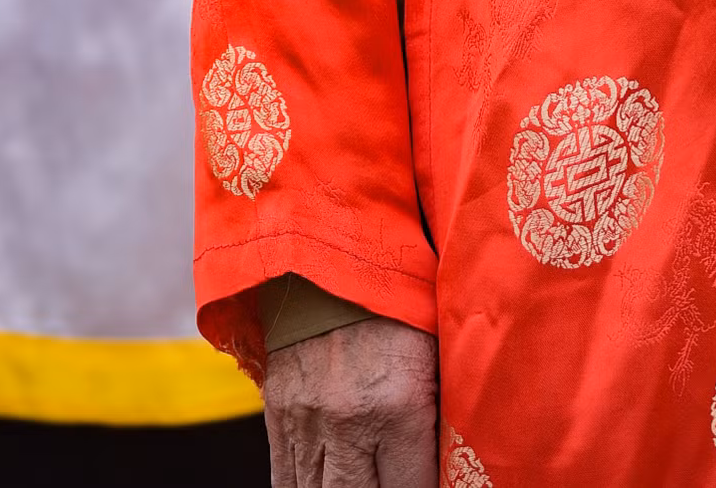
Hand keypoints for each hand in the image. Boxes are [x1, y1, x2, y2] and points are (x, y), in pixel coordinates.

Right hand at [265, 316, 437, 486]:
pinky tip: (322, 484)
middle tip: (388, 480)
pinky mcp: (277, 410)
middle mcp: (349, 420)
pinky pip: (284, 476)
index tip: (420, 482)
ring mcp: (307, 418)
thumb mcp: (433, 354)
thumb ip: (433, 416)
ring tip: (357, 478)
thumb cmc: (396, 299)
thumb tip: (437, 466)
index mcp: (399, 406)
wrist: (333, 250)